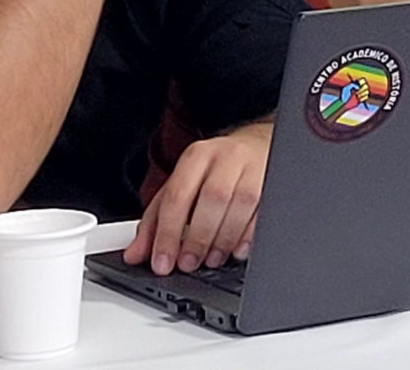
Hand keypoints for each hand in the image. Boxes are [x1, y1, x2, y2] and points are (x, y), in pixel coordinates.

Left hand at [124, 121, 271, 274]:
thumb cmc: (214, 171)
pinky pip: (264, 211)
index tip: (163, 262)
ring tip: (211, 259)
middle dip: (198, 238)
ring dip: (224, 240)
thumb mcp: (179, 187)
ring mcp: (254, 167)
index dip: (168, 233)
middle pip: (213, 198)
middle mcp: (226, 157)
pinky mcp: (275, 180)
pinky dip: (249, 236)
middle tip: (189, 264)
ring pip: (241, 204)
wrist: (255, 145)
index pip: (178, 195)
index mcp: (197, 156)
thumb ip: (155, 221)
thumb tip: (135, 255)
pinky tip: (236, 250)